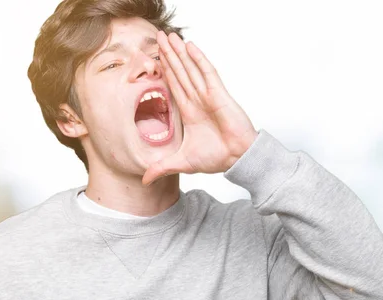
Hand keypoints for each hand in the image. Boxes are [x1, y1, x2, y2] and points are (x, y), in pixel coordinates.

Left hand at [142, 31, 257, 185]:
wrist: (236, 159)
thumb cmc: (216, 158)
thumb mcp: (182, 162)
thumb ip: (162, 167)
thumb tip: (145, 180)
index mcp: (189, 111)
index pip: (173, 85)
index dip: (164, 70)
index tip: (155, 56)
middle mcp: (197, 100)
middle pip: (179, 72)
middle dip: (169, 55)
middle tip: (158, 37)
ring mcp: (208, 95)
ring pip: (190, 69)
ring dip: (180, 52)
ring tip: (169, 36)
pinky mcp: (219, 94)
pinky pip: (207, 73)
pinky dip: (198, 59)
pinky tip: (190, 46)